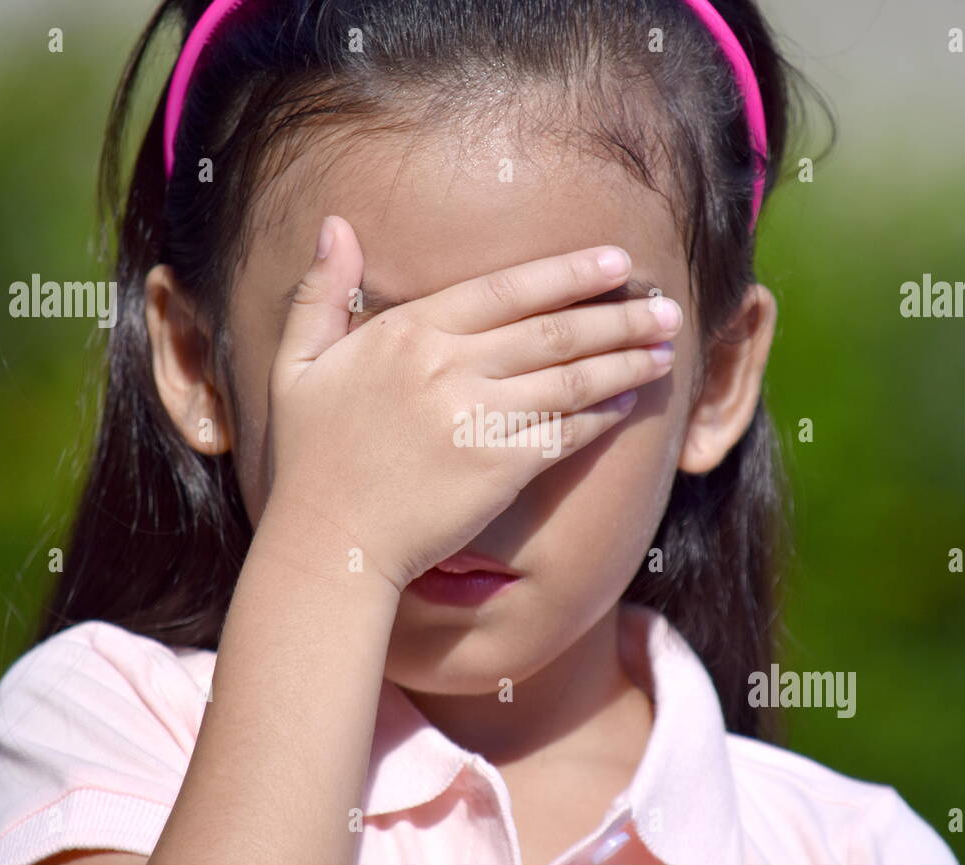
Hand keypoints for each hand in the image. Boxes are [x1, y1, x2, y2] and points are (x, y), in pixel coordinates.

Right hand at [261, 215, 680, 590]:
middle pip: (553, 330)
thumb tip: (336, 224)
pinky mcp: (498, 469)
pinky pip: (564, 433)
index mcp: (408, 333)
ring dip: (625, 362)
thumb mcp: (297, 364)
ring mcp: (477, 419)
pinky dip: (601, 417)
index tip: (615, 262)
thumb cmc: (312, 455)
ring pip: (570, 379)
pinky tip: (627, 404)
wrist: (328, 541)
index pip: (505, 289)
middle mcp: (449, 368)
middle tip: (664, 307)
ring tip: (666, 349)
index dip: (568, 273)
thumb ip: (321, 292)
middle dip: (618, 317)